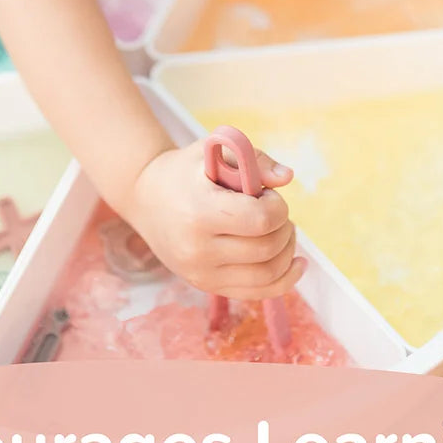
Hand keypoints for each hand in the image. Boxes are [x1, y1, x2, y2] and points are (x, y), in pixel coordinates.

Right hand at [125, 141, 306, 299]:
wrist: (146, 197)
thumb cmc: (186, 171)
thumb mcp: (214, 150)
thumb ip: (254, 159)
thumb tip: (286, 178)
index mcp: (200, 212)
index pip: (261, 220)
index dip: (277, 207)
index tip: (268, 195)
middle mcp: (198, 249)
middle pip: (267, 249)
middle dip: (284, 227)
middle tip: (274, 211)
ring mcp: (201, 273)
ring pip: (268, 275)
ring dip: (287, 251)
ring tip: (279, 231)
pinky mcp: (206, 286)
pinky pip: (258, 293)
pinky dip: (285, 280)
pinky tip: (296, 262)